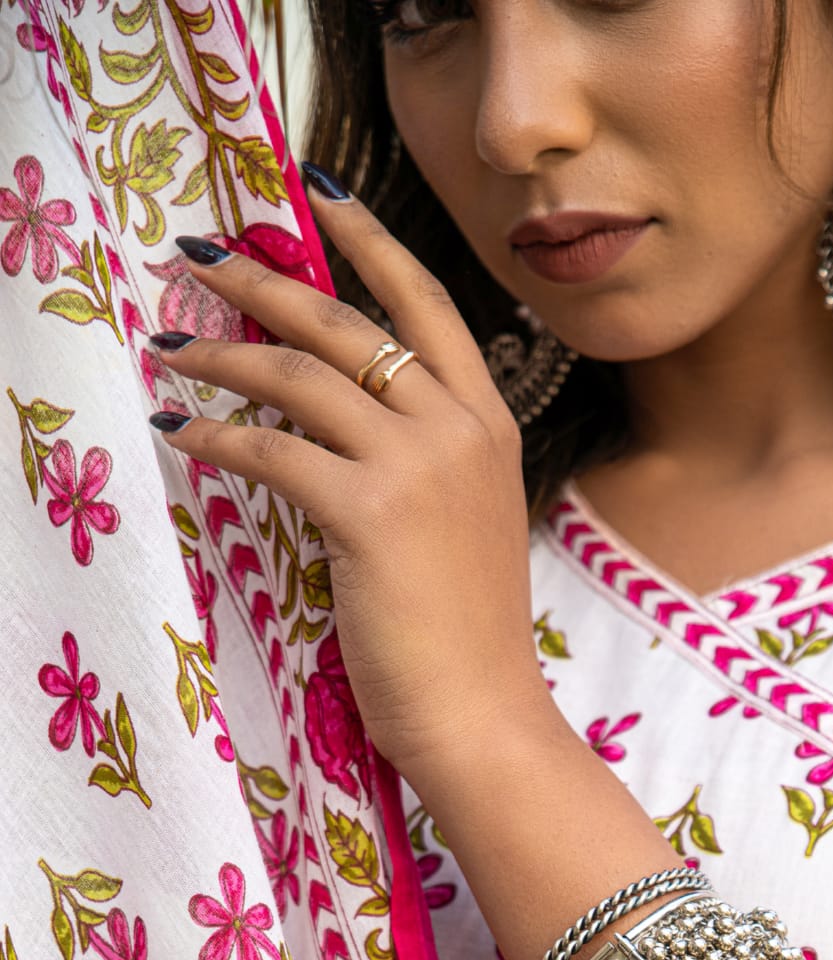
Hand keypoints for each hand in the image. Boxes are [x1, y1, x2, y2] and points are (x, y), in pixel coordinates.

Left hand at [150, 190, 544, 796]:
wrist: (485, 719)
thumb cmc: (467, 641)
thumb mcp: (463, 527)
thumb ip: (424, 462)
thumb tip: (346, 423)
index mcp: (490, 428)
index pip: (427, 306)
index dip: (369, 243)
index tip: (318, 196)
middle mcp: (460, 431)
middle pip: (347, 325)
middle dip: (264, 283)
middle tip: (200, 260)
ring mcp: (420, 469)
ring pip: (302, 378)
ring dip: (222, 356)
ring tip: (171, 349)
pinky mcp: (372, 515)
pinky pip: (274, 451)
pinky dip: (219, 437)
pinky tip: (184, 434)